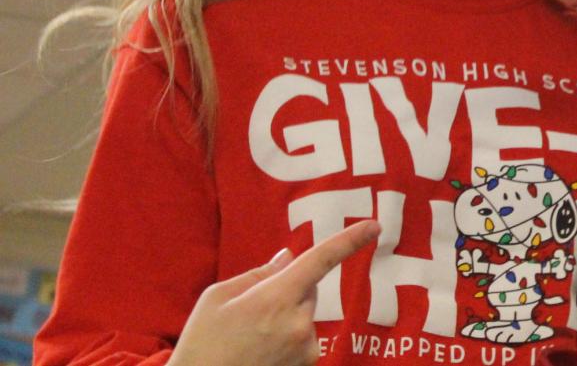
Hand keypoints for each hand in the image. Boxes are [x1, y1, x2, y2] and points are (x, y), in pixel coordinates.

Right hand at [168, 220, 379, 365]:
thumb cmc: (201, 344)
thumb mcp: (217, 298)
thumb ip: (260, 274)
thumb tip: (289, 258)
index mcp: (276, 298)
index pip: (321, 260)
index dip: (350, 240)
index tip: (375, 226)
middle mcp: (299, 323)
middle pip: (308, 290)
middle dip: (287, 291)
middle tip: (249, 313)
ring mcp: (305, 348)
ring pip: (304, 315)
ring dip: (286, 318)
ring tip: (249, 339)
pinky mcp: (306, 364)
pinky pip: (303, 338)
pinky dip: (287, 339)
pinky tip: (259, 353)